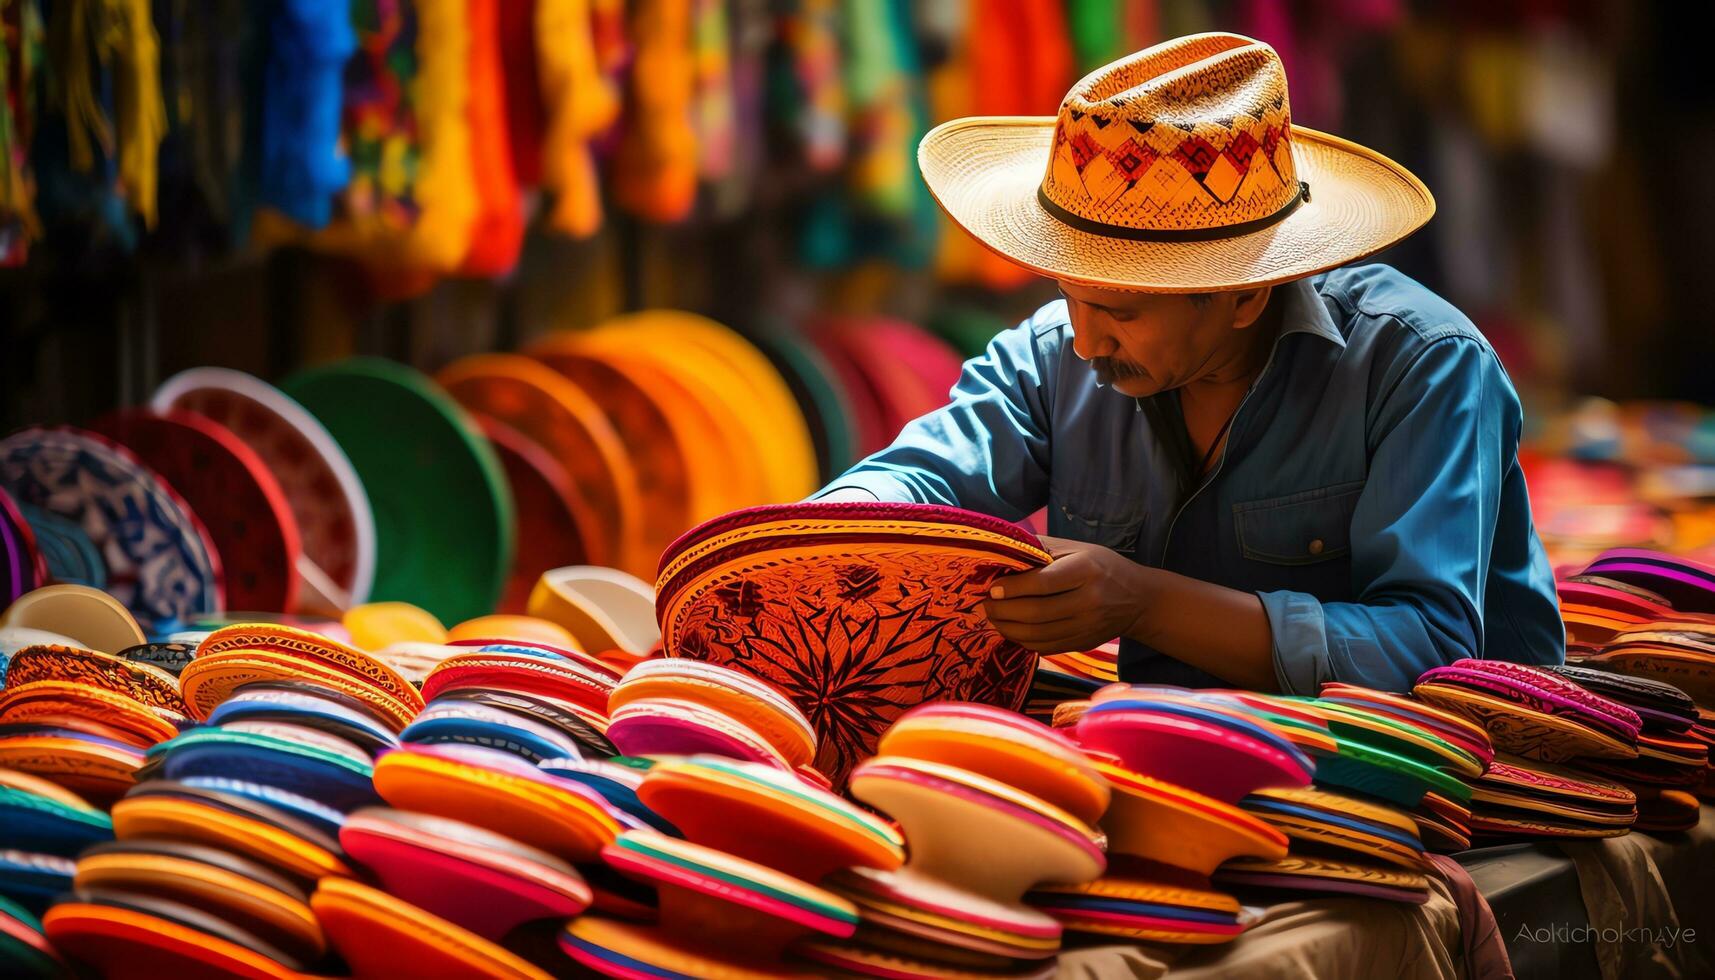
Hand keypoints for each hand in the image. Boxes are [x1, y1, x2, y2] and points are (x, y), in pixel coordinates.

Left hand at [982, 536, 1154, 652]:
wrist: (1139, 599)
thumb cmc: (1102, 567)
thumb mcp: (1077, 548)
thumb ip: (1042, 549)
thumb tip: (1002, 550)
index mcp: (1086, 571)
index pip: (1042, 583)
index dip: (1012, 588)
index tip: (992, 588)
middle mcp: (1088, 601)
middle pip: (1036, 613)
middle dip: (1003, 611)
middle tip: (985, 605)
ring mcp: (1087, 626)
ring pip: (1038, 634)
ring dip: (1007, 628)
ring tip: (993, 617)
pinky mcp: (1082, 643)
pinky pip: (1045, 647)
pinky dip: (1022, 640)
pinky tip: (1011, 629)